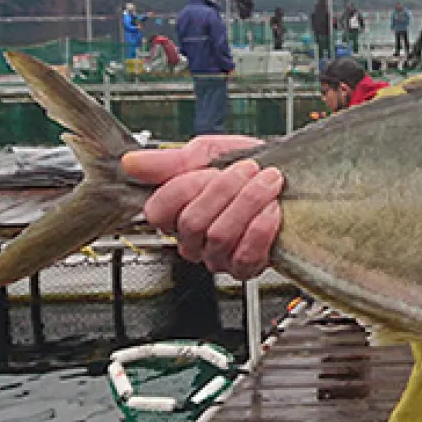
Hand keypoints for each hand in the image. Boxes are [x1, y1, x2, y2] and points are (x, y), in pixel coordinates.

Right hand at [121, 136, 283, 278]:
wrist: (290, 176)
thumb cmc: (248, 165)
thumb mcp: (207, 153)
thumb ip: (170, 160)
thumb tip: (131, 162)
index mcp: (174, 213)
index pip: (159, 211)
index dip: (187, 187)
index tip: (213, 168)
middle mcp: (191, 241)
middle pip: (193, 222)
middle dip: (226, 189)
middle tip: (250, 169)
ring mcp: (217, 258)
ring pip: (219, 236)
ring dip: (248, 202)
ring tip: (268, 182)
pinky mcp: (245, 268)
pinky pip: (244, 256)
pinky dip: (261, 229)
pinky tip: (272, 210)